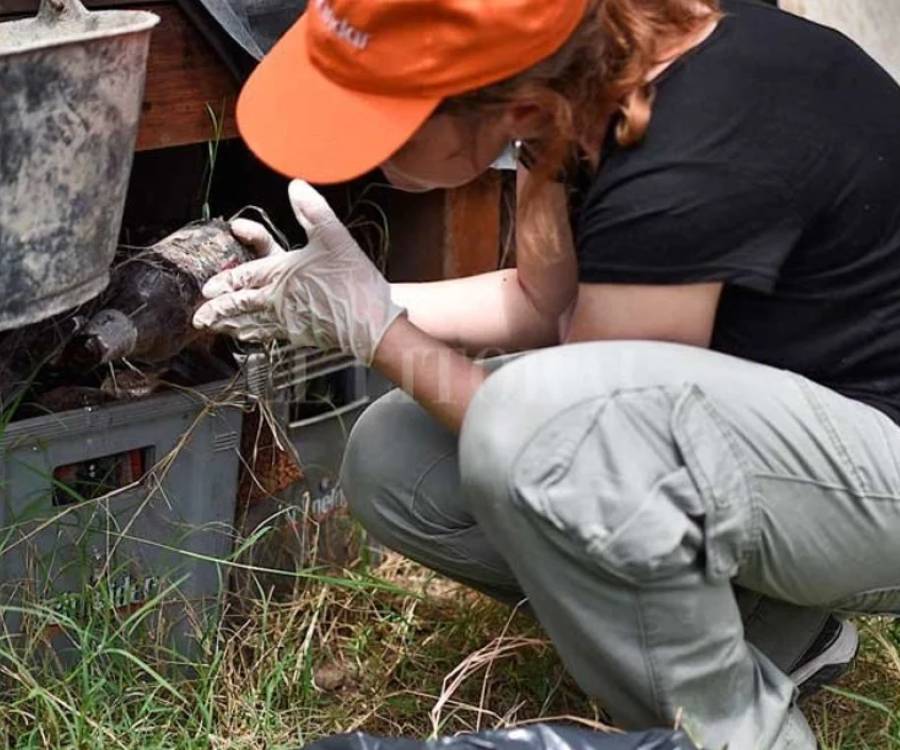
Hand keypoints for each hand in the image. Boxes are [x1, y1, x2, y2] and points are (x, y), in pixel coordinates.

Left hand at [193, 181, 404, 364]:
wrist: (371, 322)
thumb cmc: (353, 282)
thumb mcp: (334, 237)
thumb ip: (312, 211)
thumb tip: (296, 187)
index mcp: (281, 274)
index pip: (243, 277)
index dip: (224, 281)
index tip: (208, 288)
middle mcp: (279, 300)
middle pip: (240, 305)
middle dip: (218, 310)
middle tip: (200, 316)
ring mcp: (288, 321)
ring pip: (251, 323)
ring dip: (230, 325)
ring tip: (216, 329)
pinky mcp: (300, 335)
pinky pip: (268, 335)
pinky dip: (254, 336)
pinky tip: (249, 337)